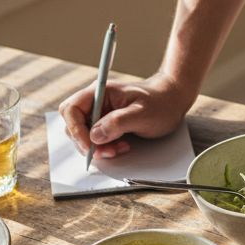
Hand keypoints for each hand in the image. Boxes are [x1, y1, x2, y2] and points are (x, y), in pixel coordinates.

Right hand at [58, 73, 193, 159]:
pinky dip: (106, 147)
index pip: (71, 110)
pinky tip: (122, 146)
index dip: (76, 130)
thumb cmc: (161, 102)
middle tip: (109, 152)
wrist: (172, 101)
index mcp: (100, 92)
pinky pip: (97, 139)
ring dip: (98, 147)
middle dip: (88, 142)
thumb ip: (118, 123)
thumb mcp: (142, 114)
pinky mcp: (106, 124)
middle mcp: (96, 102)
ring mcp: (100, 113)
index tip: (90, 146)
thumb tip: (95, 135)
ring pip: (85, 135)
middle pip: (74, 125)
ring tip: (119, 148)